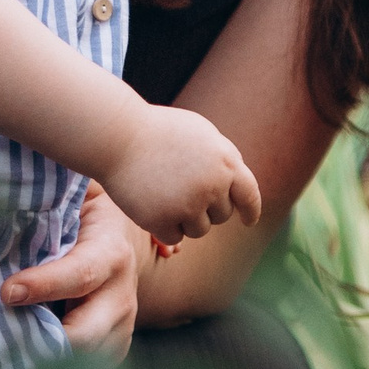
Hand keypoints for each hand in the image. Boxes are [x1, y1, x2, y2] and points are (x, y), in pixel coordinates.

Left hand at [1, 183, 143, 365]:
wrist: (118, 233)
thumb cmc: (80, 212)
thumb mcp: (72, 197)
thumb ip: (45, 206)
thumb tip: (2, 205)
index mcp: (110, 251)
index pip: (79, 275)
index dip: (43, 286)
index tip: (6, 292)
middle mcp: (123, 293)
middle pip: (85, 335)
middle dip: (43, 345)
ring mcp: (124, 323)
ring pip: (87, 360)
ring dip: (47, 361)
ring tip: (8, 352)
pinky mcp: (117, 344)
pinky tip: (31, 358)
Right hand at [100, 104, 261, 248]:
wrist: (118, 135)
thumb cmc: (158, 131)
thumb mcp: (199, 134)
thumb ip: (222, 159)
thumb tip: (237, 187)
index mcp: (226, 161)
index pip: (249, 195)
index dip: (250, 210)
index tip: (248, 221)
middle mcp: (212, 185)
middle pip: (221, 215)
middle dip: (205, 207)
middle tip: (179, 187)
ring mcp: (188, 204)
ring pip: (199, 229)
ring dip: (185, 219)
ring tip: (163, 193)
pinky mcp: (162, 220)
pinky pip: (174, 237)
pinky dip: (163, 226)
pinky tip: (150, 204)